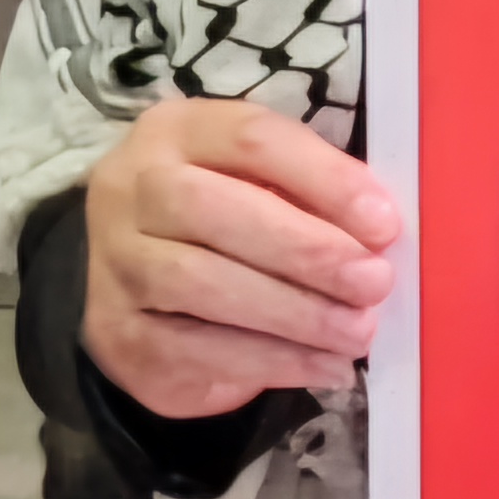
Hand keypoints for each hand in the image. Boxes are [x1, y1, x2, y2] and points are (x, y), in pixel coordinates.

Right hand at [82, 98, 399, 420]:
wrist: (141, 269)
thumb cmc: (234, 207)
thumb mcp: (270, 177)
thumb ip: (317, 191)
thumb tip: (380, 234)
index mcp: (180, 131)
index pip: (253, 140)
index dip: (326, 179)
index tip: (385, 223)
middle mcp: (132, 189)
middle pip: (216, 212)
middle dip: (307, 252)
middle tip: (375, 283)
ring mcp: (114, 263)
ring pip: (198, 284)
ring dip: (292, 315)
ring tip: (356, 332)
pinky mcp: (115, 333)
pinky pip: (190, 349)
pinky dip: (268, 361)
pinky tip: (323, 367)